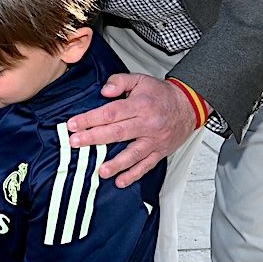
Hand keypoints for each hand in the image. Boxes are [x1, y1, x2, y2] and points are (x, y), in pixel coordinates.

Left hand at [65, 73, 198, 186]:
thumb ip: (120, 81)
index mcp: (140, 105)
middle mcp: (147, 124)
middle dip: (94, 138)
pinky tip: (121, 181)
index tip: (73, 124)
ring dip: (116, 164)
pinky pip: (146, 165)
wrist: (190, 105)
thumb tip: (104, 91)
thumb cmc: (162, 95)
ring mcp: (154, 140)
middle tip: (76, 143)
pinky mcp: (160, 152)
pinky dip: (133, 175)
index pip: (111, 113)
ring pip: (133, 153)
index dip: (90, 119)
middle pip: (117, 132)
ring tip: (101, 171)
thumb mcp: (140, 79)